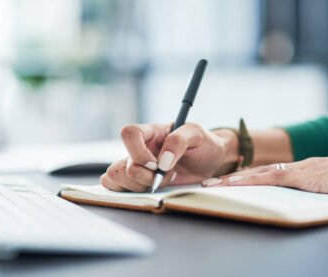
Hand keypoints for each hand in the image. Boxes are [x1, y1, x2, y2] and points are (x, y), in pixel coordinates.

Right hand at [101, 123, 239, 191]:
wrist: (211, 162)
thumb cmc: (203, 144)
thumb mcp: (197, 135)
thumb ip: (179, 140)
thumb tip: (162, 161)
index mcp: (151, 132)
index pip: (128, 133)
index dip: (139, 153)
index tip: (158, 164)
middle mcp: (139, 149)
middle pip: (122, 166)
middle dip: (146, 178)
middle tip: (168, 175)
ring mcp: (136, 166)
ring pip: (116, 178)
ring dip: (141, 186)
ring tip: (163, 182)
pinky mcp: (136, 181)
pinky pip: (116, 188)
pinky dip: (132, 193)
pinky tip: (152, 189)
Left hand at [202, 150, 327, 196]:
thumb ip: (312, 194)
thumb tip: (301, 204)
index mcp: (301, 173)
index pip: (266, 175)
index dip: (246, 179)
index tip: (228, 184)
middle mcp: (295, 169)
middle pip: (256, 173)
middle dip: (231, 178)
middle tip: (209, 184)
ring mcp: (298, 170)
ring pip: (257, 174)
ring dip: (233, 179)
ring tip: (212, 185)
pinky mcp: (303, 175)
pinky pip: (269, 177)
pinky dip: (249, 180)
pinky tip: (233, 183)